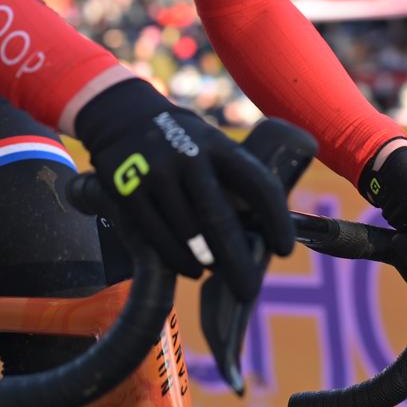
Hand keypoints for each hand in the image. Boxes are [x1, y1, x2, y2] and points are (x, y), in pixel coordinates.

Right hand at [74, 78, 294, 301]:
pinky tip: (190, 269)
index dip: (275, 218)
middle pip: (218, 217)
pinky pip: (155, 234)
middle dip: (237, 259)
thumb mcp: (211, 143)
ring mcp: (156, 171)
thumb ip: (232, 177)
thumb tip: (261, 229)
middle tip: (249, 289)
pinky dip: (176, 258)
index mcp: (219, 145)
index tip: (284, 249)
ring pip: (186, 232)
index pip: (257, 182)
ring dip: (205, 261)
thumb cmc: (181, 141)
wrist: (122, 116)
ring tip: (216, 273)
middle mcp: (189, 155)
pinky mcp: (126, 187)